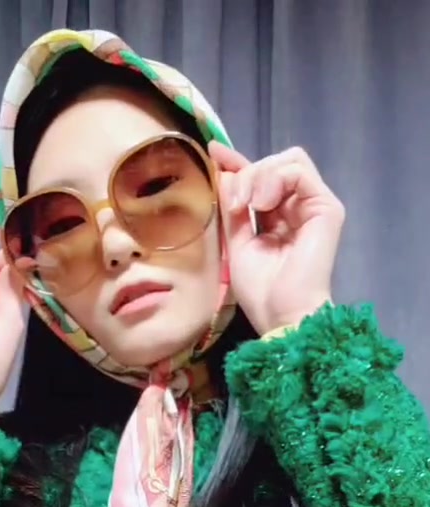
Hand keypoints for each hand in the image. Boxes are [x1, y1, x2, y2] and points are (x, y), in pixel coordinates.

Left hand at [209, 142, 344, 335]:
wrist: (282, 315)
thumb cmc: (261, 291)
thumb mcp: (237, 242)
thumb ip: (233, 207)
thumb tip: (226, 169)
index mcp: (280, 217)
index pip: (262, 177)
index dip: (239, 163)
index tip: (214, 154)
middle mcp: (301, 208)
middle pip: (275, 163)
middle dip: (248, 173)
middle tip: (234, 203)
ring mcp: (316, 206)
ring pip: (288, 160)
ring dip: (259, 176)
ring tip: (246, 206)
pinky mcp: (327, 208)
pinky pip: (299, 171)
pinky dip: (274, 179)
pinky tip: (260, 204)